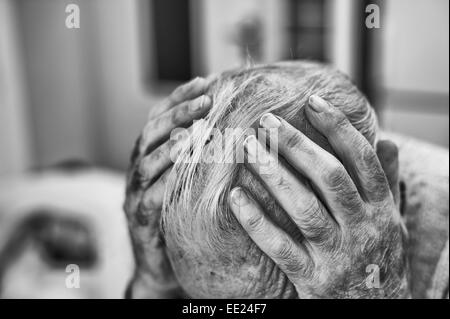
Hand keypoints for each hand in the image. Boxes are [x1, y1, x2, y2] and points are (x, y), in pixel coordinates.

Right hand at [124, 77, 211, 297]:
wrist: (160, 262)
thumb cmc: (179, 214)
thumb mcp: (187, 179)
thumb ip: (198, 154)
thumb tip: (232, 125)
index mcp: (150, 155)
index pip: (160, 118)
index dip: (179, 98)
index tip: (204, 81)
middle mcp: (139, 169)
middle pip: (152, 133)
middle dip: (179, 114)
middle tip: (207, 100)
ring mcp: (135, 194)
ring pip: (147, 164)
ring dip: (171, 146)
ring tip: (195, 132)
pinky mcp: (139, 220)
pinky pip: (149, 200)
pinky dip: (165, 185)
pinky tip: (182, 174)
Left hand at [229, 95, 408, 298]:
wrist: (378, 312)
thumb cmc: (381, 259)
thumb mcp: (394, 221)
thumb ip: (388, 182)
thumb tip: (389, 142)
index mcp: (381, 209)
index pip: (361, 160)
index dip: (338, 128)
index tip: (312, 101)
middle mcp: (362, 227)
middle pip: (329, 177)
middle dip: (298, 144)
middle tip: (266, 119)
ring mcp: (337, 254)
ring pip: (304, 208)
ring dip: (274, 174)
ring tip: (247, 146)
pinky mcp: (313, 280)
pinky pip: (281, 248)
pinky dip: (257, 222)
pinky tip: (236, 197)